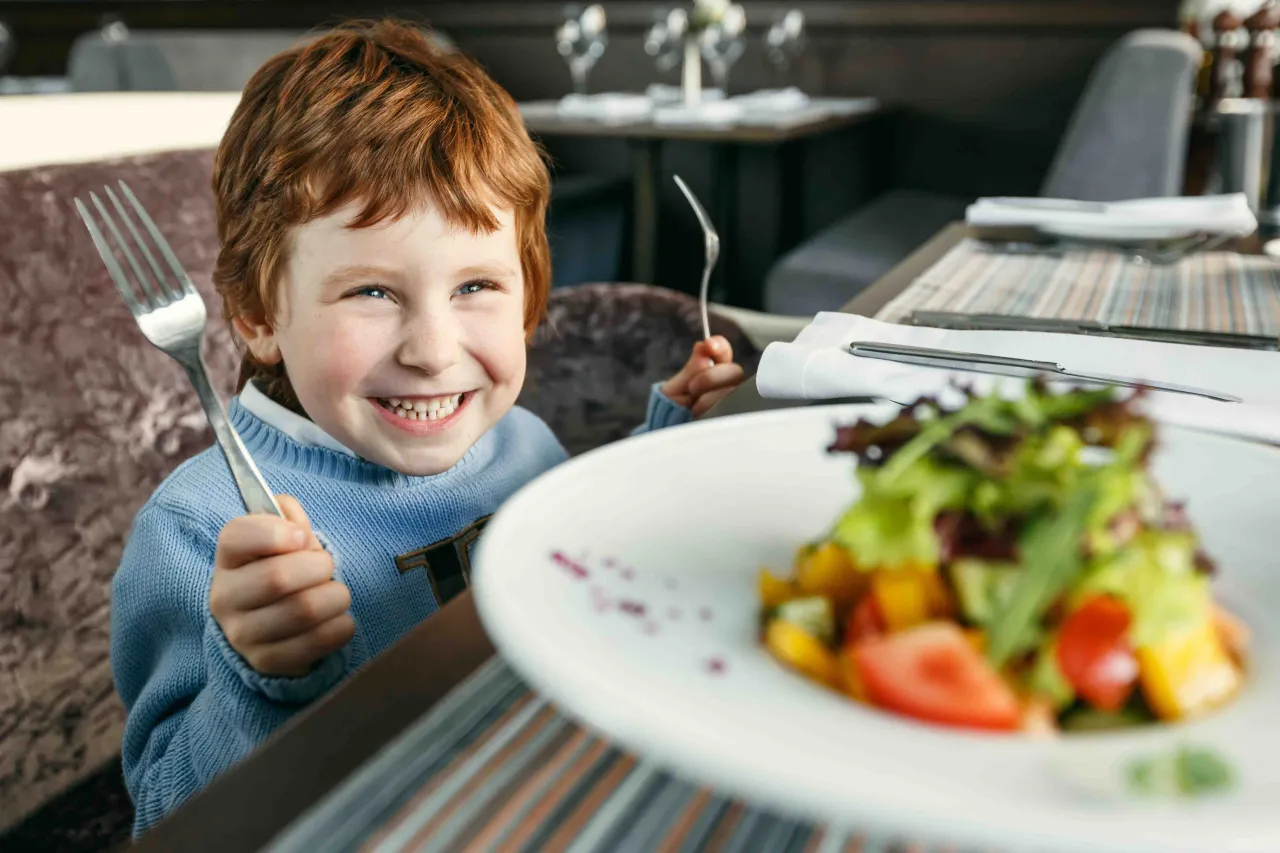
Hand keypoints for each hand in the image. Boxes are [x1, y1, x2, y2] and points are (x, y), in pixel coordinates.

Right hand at [209, 495, 354, 677]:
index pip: (237, 535)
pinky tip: (337, 619)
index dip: (276, 532)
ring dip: (336, 597)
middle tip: (326, 567)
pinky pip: (318, 641)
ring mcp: (242, 634)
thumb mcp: (283, 538)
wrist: (273, 626)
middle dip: (319, 566)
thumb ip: (288, 518)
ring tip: (336, 594)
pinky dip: (341, 626)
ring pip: (303, 610)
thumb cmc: (283, 569)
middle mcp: (225, 597)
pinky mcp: (267, 662)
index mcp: (228, 558)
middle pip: (278, 577)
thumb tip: (288, 513)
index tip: (301, 537)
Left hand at [661, 335, 745, 417]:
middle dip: (712, 377)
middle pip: (734, 371)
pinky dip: (720, 412)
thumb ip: (692, 369)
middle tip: (692, 387)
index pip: (722, 351)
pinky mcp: (734, 418)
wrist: (670, 435)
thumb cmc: (672, 410)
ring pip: (735, 391)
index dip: (719, 345)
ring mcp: (733, 401)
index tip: (708, 345)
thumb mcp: (676, 388)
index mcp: (712, 370)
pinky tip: (706, 417)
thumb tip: (703, 345)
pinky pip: (737, 411)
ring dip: (713, 398)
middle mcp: (726, 384)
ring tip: (694, 409)